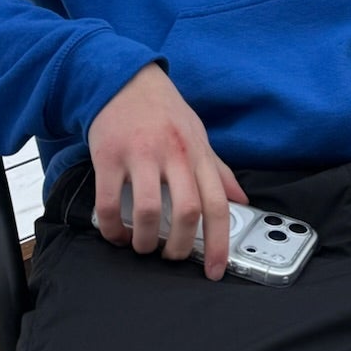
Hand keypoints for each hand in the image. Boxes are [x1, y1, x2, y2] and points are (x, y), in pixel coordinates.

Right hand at [87, 64, 246, 281]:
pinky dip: (112, 229)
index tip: (216, 271)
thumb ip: (218, 170)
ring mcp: (140, 155)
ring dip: (145, 241)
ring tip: (143, 245)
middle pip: (187, 212)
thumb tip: (241, 199)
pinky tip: (116, 233)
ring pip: (149, 212)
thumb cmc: (164, 112)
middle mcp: (174, 154)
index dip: (220, 243)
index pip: (217, 204)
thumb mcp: (199, 135)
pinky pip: (109, 204)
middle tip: (172, 256)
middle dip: (181, 248)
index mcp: (198, 153)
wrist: (125, 79)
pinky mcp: (109, 157)